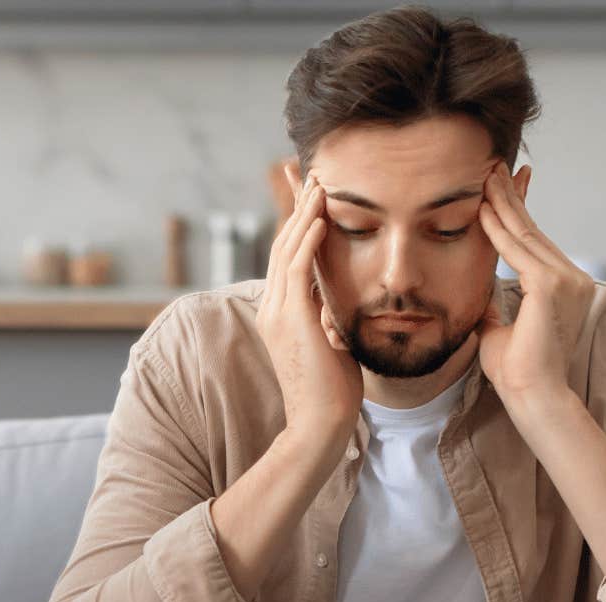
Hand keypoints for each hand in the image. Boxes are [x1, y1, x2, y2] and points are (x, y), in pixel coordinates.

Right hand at [259, 162, 363, 444]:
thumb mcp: (329, 344)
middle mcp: (273, 306)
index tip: (310, 197)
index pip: (287, 257)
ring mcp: (278, 311)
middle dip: (297, 207)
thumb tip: (331, 308)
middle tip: (310, 173)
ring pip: (288, 248)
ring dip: (304, 213)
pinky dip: (308, 237)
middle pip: (282, 244)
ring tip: (319, 183)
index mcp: (281, 312)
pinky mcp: (291, 316)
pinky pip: (298, 266)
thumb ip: (325, 320)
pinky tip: (322, 215)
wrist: (320, 424)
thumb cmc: (332, 393)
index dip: (297, 224)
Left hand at [476, 160, 595, 405]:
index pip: (535, 241)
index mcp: (564, 286)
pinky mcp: (552, 284)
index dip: (517, 212)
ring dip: (502, 203)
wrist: (532, 395)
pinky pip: (517, 249)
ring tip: (483, 176)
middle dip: (510, 197)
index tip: (500, 188)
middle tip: (491, 167)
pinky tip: (481, 209)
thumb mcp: (501, 329)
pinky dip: (497, 228)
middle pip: (532, 230)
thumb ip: (496, 306)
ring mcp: (566, 279)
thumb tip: (480, 294)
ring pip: (526, 233)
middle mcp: (572, 277)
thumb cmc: (517, 371)